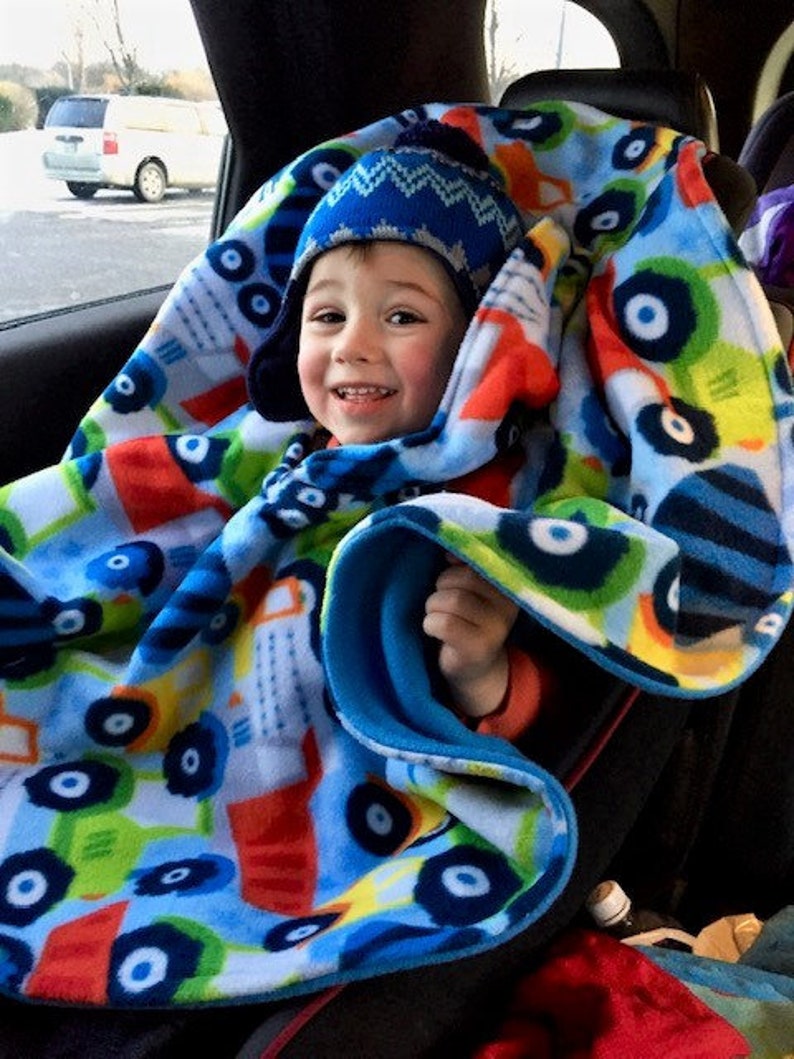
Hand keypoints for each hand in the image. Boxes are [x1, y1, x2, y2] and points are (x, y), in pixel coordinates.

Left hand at [423, 558, 518, 717]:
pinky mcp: (479, 648)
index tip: (448, 570)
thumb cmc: (465, 618)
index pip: (478, 560)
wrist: (473, 667)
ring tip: (437, 616)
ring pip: (452, 600)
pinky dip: (431, 624)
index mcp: (508, 584)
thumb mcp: (469, 588)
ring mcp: (496, 628)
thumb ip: (464, 566)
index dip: (457, 565)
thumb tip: (450, 552)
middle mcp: (508, 604)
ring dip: (434, 607)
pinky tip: (435, 631)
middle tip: (441, 602)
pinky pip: (444, 624)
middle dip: (441, 587)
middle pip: (463, 579)